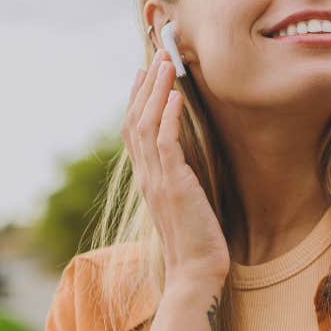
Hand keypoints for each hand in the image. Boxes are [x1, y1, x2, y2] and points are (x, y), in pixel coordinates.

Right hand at [123, 51, 229, 285]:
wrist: (196, 275)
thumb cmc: (197, 244)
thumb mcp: (186, 205)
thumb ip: (181, 180)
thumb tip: (188, 162)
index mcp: (147, 180)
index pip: (134, 131)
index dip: (137, 100)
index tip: (146, 73)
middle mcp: (146, 177)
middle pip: (134, 120)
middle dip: (145, 85)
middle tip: (157, 55)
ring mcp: (156, 181)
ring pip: (146, 125)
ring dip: (156, 91)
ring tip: (167, 63)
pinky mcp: (173, 186)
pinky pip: (166, 143)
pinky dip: (168, 116)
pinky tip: (177, 95)